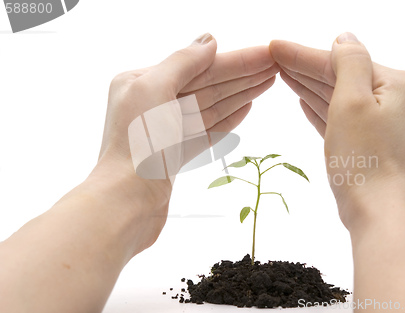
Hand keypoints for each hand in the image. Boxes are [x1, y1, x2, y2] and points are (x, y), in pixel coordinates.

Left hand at [94, 33, 276, 249]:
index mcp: (142, 83)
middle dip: (243, 74)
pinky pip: (207, 130)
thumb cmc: (136, 146)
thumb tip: (208, 40)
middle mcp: (152, 104)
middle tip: (275, 65)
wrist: (126, 202)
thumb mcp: (154, 90)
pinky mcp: (175, 154)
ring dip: (241, 92)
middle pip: (208, 84)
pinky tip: (247, 105)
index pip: (199, 66)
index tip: (264, 54)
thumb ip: (182, 62)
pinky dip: (228, 117)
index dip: (235, 60)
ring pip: (211, 106)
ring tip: (269, 81)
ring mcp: (165, 131)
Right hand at [271, 33, 404, 228]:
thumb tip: (344, 39)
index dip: (305, 55)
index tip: (276, 47)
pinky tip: (305, 103)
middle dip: (307, 69)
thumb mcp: (353, 102)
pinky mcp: (378, 147)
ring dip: (313, 88)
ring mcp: (390, 127)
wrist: (381, 216)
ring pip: (344, 99)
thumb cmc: (367, 161)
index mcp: (398, 85)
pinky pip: (346, 120)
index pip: (343, 62)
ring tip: (284, 76)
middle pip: (344, 78)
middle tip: (275, 58)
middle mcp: (400, 102)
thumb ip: (349, 63)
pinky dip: (325, 111)